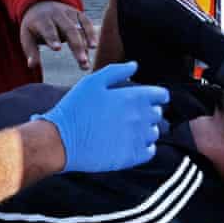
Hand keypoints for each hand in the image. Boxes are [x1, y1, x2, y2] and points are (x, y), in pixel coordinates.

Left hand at [20, 1, 97, 70]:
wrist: (41, 4)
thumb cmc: (34, 26)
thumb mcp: (27, 36)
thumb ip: (31, 51)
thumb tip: (31, 65)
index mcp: (41, 19)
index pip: (48, 29)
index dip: (53, 38)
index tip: (57, 49)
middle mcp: (56, 14)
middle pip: (69, 29)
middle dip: (77, 45)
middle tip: (82, 61)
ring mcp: (69, 13)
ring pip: (79, 29)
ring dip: (85, 44)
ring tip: (86, 61)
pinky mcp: (78, 13)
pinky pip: (87, 23)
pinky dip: (91, 34)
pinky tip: (93, 46)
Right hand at [35, 62, 168, 172]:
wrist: (62, 141)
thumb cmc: (74, 109)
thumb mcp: (92, 82)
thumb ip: (116, 71)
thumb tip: (135, 65)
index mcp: (132, 98)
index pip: (161, 95)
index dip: (157, 96)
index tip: (151, 99)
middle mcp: (139, 118)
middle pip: (157, 114)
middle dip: (148, 112)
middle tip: (131, 115)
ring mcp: (136, 138)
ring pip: (153, 133)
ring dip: (145, 130)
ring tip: (128, 130)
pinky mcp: (131, 157)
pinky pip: (150, 152)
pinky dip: (145, 148)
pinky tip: (131, 144)